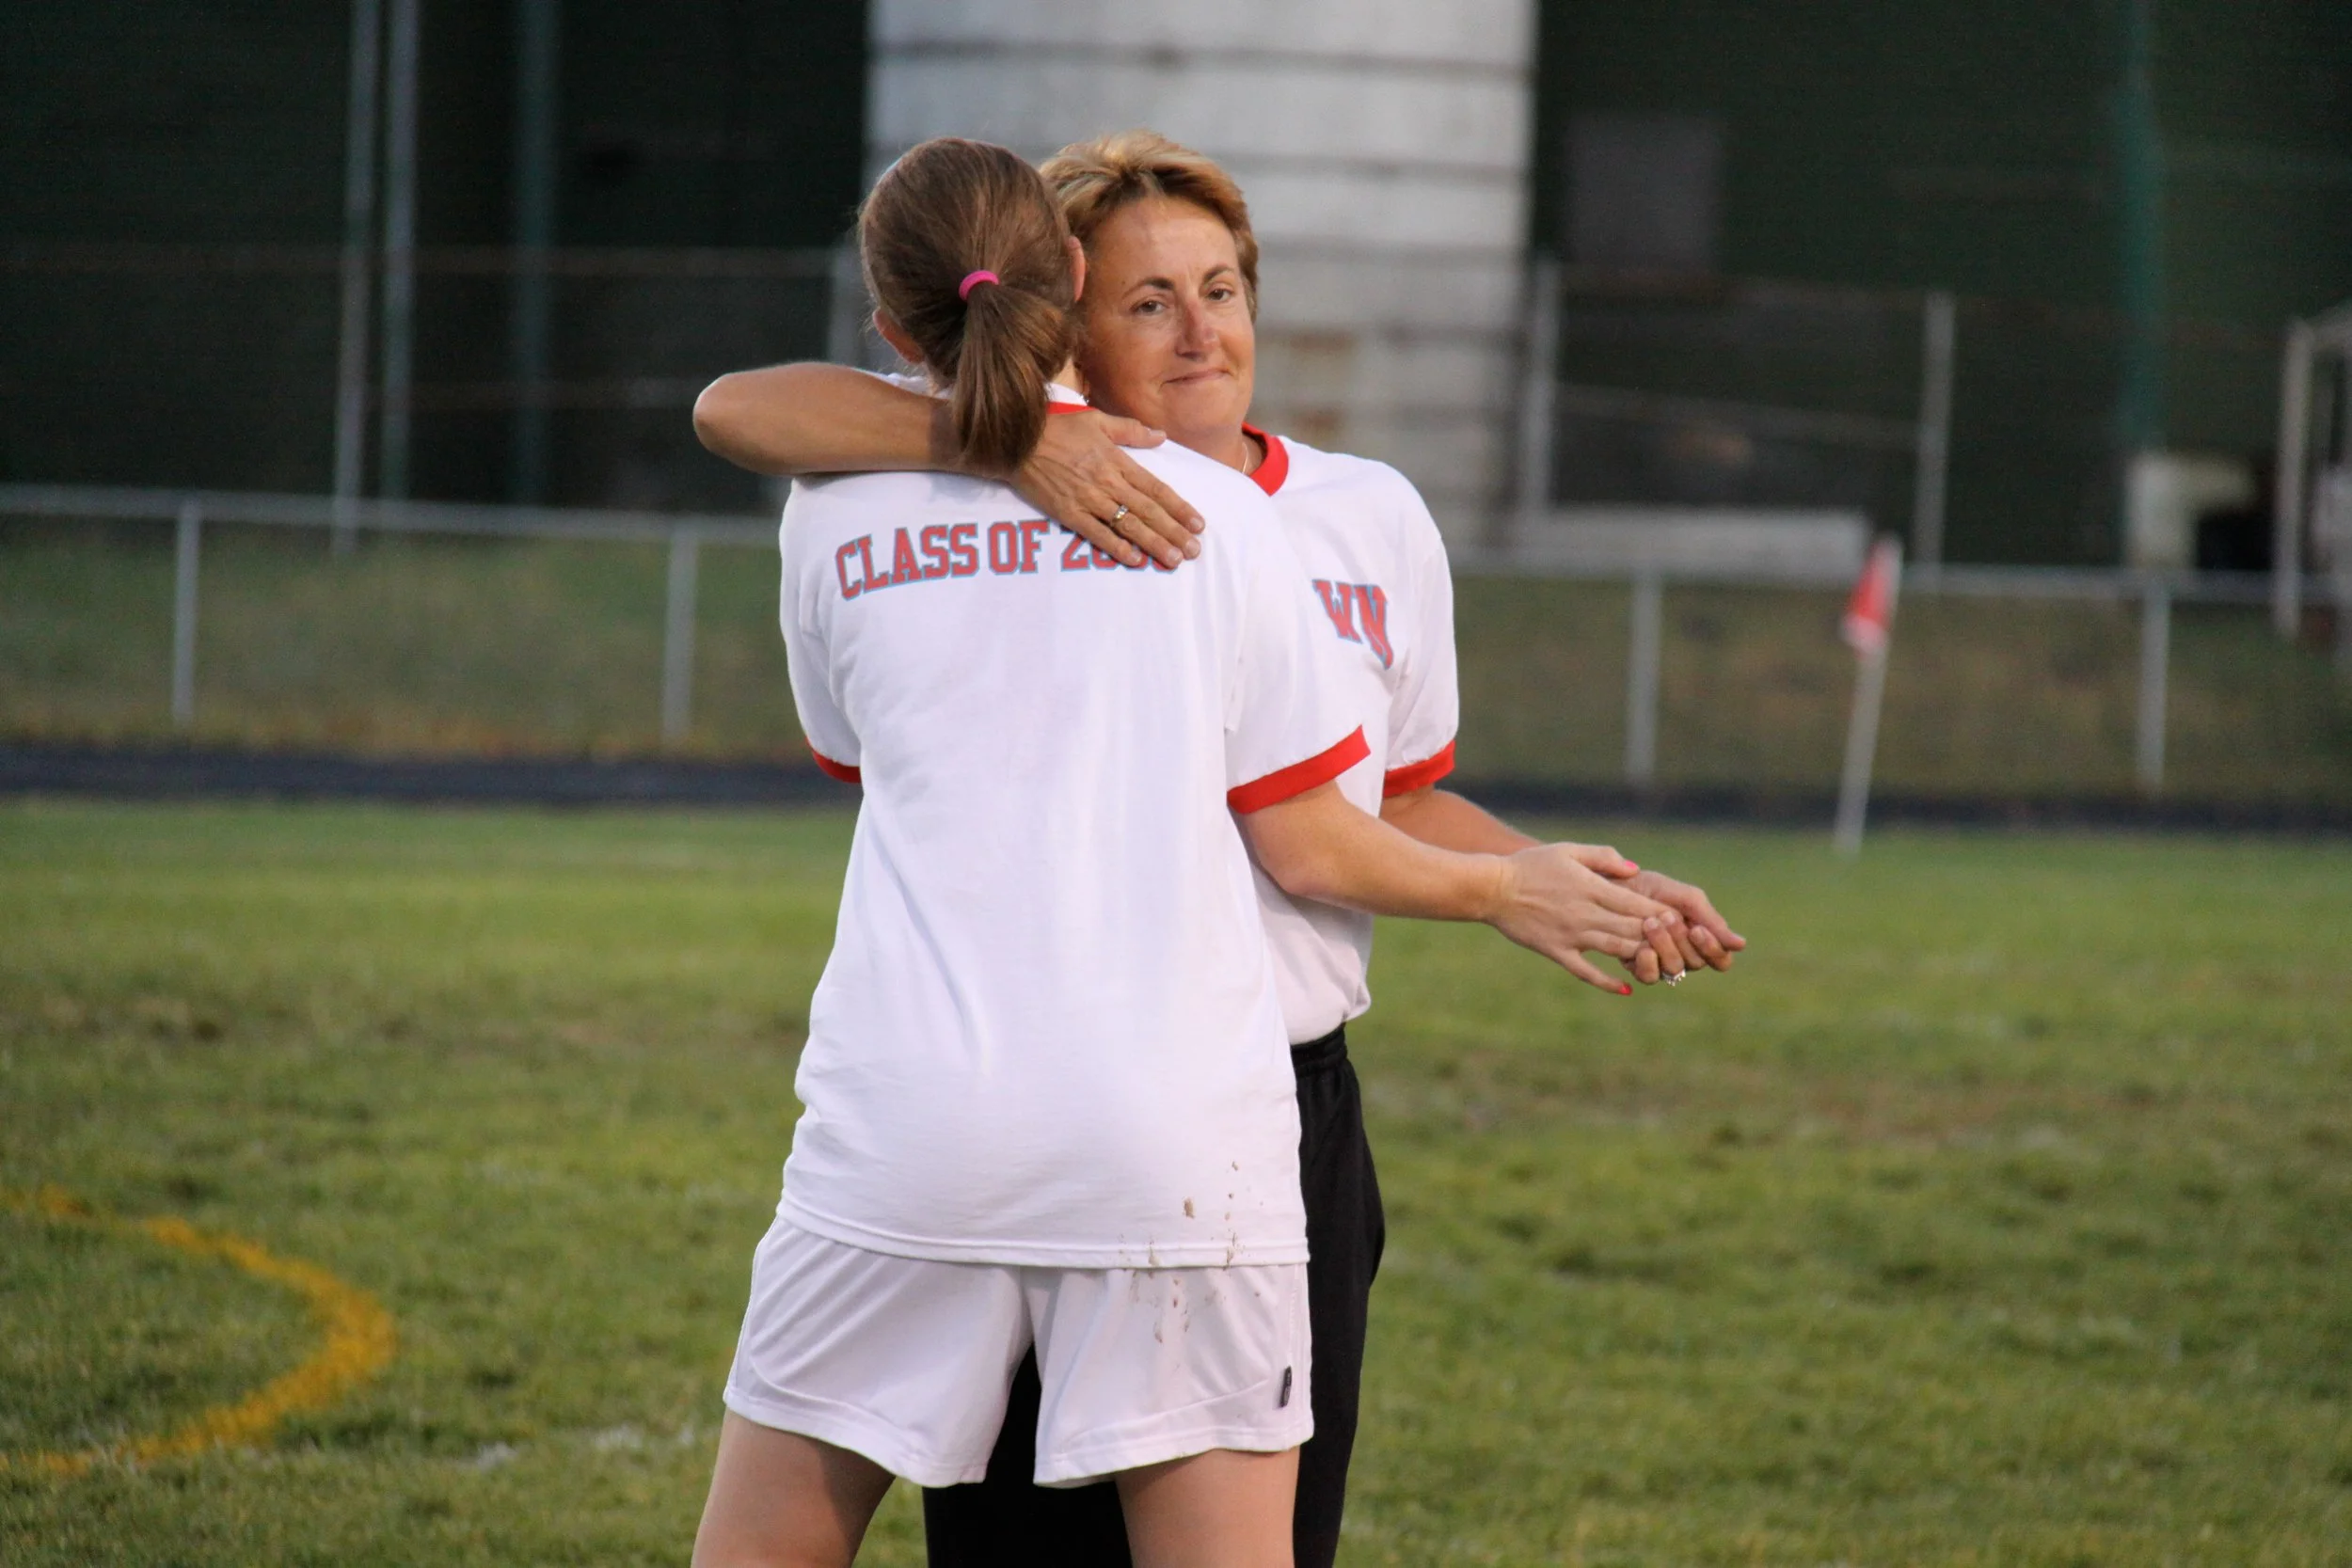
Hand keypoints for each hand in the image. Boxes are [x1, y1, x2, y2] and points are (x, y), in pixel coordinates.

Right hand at [1011, 411, 1204, 568]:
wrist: (1017, 440)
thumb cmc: (1058, 428)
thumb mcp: (1097, 420)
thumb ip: (1131, 430)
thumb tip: (1161, 436)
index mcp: (1117, 461)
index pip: (1155, 488)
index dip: (1179, 507)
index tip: (1198, 523)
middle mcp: (1107, 482)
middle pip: (1148, 511)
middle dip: (1173, 531)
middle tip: (1193, 551)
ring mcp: (1088, 499)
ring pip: (1127, 525)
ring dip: (1153, 543)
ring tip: (1173, 559)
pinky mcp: (1068, 513)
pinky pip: (1096, 534)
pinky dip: (1116, 547)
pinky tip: (1134, 560)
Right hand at [1483, 844, 1679, 994]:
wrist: (1493, 888)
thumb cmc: (1531, 865)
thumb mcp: (1568, 850)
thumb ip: (1603, 857)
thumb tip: (1635, 869)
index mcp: (1590, 888)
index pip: (1635, 903)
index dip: (1660, 912)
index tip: (1679, 918)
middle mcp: (1585, 914)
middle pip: (1631, 928)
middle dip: (1658, 936)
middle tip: (1680, 943)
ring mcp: (1571, 935)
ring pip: (1615, 949)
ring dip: (1640, 955)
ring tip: (1661, 961)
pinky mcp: (1557, 952)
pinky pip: (1585, 971)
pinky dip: (1607, 982)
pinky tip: (1626, 989)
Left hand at [1618, 869, 1745, 979]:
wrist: (1614, 886)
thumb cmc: (1652, 889)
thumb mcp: (1685, 897)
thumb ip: (1711, 920)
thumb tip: (1741, 945)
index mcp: (1701, 939)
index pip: (1721, 960)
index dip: (1713, 950)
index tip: (1697, 929)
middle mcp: (1684, 955)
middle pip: (1697, 963)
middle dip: (1682, 939)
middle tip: (1666, 916)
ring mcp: (1661, 963)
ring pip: (1675, 969)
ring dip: (1665, 946)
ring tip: (1650, 923)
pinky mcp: (1637, 967)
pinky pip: (1650, 977)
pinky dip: (1648, 961)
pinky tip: (1642, 946)